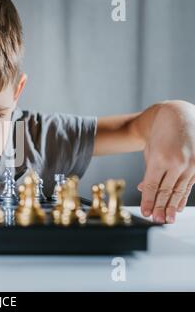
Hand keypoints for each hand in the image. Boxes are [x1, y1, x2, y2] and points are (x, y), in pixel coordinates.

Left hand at [138, 101, 194, 222]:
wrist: (178, 115)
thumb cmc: (160, 133)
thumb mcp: (149, 151)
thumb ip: (149, 172)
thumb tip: (145, 190)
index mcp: (161, 158)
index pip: (153, 186)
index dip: (149, 202)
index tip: (146, 213)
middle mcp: (178, 162)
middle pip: (167, 191)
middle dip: (161, 208)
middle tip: (156, 220)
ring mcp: (191, 163)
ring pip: (180, 190)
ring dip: (172, 206)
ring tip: (167, 218)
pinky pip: (190, 184)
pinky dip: (183, 196)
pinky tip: (179, 206)